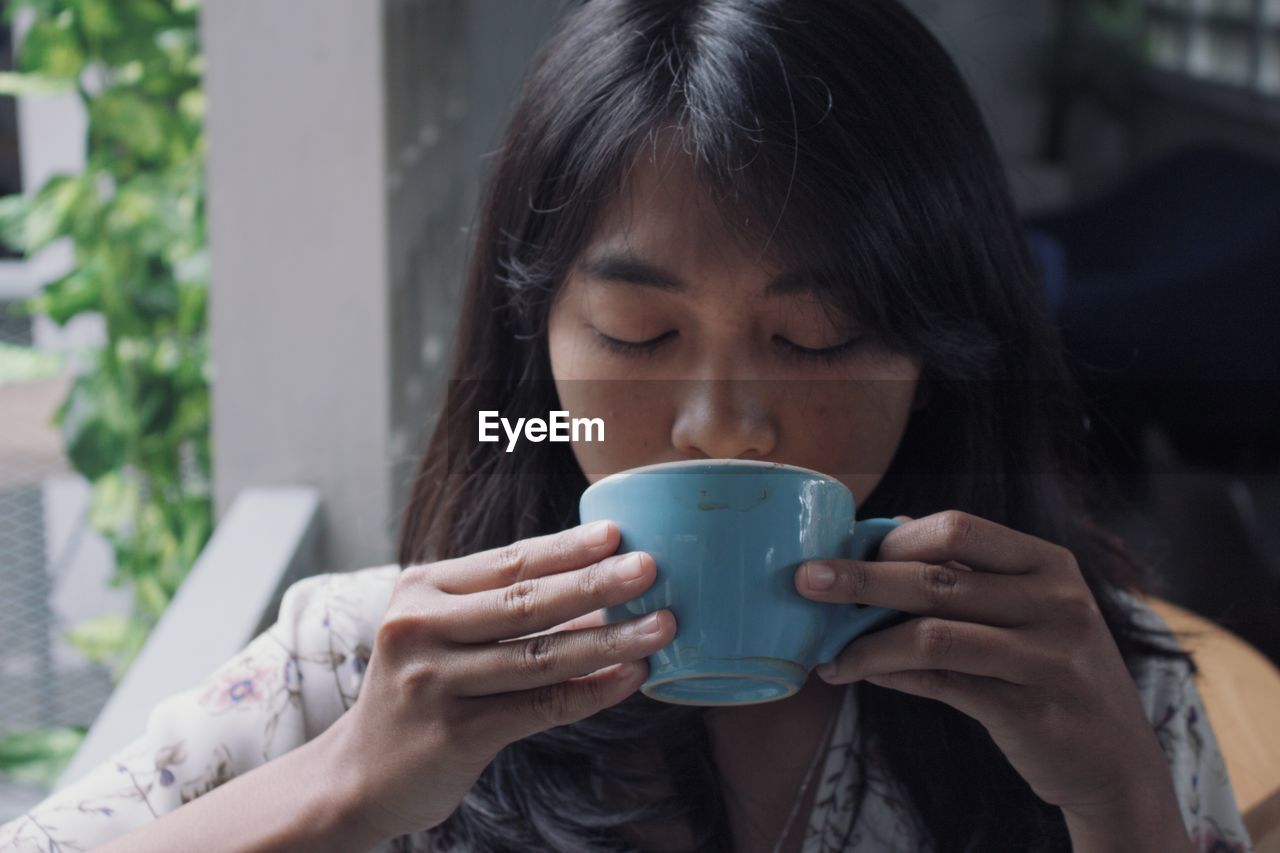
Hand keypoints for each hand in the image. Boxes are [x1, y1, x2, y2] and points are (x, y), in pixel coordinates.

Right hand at [327, 521, 674, 840]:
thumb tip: (600, 584)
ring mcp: (433, 682)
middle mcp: (419, 629)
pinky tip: (630, 678)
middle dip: (596, 583)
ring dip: (610, 640)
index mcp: (420, 590)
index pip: (507, 561)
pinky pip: (540, 706)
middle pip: (526, 602)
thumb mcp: (443, 632)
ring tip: (661, 626)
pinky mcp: (454, 733)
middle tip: (650, 567)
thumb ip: (504, 608)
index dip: (566, 548)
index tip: (617, 534)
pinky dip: (592, 692)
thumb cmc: (421, 688)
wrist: (360, 774)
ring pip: (540, 656)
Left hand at [793, 510, 1182, 830]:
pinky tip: (860, 672)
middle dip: (861, 578)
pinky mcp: (1030, 710)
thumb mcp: (1027, 613)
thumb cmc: (1053, 673)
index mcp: (1049, 564)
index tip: (847, 551)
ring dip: (866, 642)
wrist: (1116, 763)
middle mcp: (1056, 603)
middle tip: (806, 582)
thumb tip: (884, 542)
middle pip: (937, 577)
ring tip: (827, 652)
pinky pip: (941, 683)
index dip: (894, 538)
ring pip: (931, 634)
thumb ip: (965, 579)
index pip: (959, 529)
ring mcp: (1048, 657)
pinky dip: (891, 674)